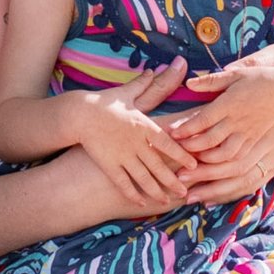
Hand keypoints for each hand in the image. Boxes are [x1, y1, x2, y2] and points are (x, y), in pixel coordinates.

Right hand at [66, 62, 189, 211]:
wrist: (78, 114)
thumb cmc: (103, 103)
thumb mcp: (125, 93)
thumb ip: (143, 85)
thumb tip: (153, 70)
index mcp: (144, 126)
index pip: (168, 143)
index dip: (182, 155)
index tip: (194, 164)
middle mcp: (136, 143)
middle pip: (159, 166)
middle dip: (173, 181)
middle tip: (185, 191)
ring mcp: (122, 156)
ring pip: (143, 178)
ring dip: (156, 191)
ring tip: (166, 201)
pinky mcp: (109, 165)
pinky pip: (124, 183)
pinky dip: (133, 194)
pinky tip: (142, 203)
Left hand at [165, 46, 273, 198]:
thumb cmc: (265, 79)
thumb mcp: (239, 74)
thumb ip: (214, 81)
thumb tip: (189, 83)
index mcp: (234, 105)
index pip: (206, 120)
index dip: (188, 131)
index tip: (171, 138)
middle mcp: (243, 126)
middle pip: (217, 150)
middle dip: (197, 166)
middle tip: (177, 177)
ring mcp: (256, 141)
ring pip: (232, 167)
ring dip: (212, 182)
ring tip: (191, 194)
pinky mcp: (265, 151)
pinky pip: (248, 175)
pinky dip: (230, 188)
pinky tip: (213, 198)